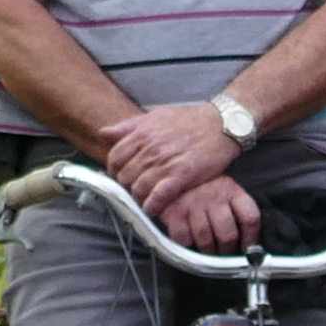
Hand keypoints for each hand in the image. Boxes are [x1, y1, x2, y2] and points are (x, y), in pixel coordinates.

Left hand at [106, 98, 242, 210]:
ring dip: (139, 198)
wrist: (221, 124)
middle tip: (135, 189)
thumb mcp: (156, 116)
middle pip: (125, 176)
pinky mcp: (182, 176)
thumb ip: (129, 126)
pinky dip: (152, 206)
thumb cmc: (190, 120)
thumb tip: (104, 132)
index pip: (115, 157)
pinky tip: (153, 209)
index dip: (114, 170)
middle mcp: (150, 149)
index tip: (121, 176)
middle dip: (127, 186)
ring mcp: (165, 163)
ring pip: (139, 188)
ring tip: (145, 200)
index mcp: (142, 134)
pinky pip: (159, 196)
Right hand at [160, 171, 261, 250]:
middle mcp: (214, 196)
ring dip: (208, 251)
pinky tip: (189, 240)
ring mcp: (193, 204)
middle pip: (228, 235)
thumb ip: (237, 210)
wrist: (172, 173)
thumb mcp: (224, 188)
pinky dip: (187, 244)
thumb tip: (250, 243)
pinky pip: (184, 239)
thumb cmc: (203, 187)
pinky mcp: (173, 212)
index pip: (250, 219)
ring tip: (208, 250)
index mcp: (232, 190)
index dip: (251, 239)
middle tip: (224, 252)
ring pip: (206, 240)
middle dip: (227, 250)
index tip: (248, 249)